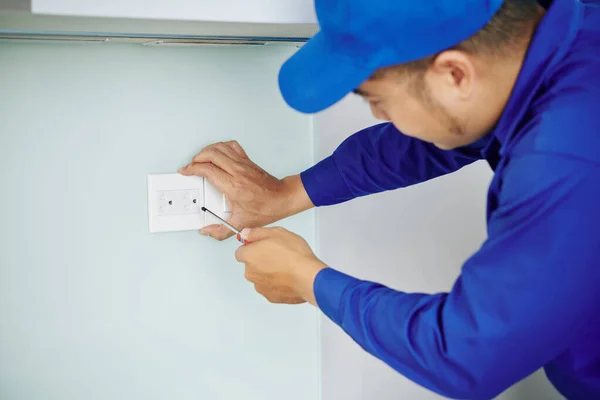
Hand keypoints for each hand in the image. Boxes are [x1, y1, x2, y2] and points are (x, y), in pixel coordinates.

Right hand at [179, 141, 312, 239]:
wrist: (282, 199)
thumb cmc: (266, 208)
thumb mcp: (241, 224)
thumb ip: (221, 231)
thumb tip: (207, 231)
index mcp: (233, 186)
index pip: (208, 170)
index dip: (193, 169)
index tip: (186, 172)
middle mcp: (238, 171)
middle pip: (211, 154)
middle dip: (197, 158)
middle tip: (191, 166)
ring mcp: (243, 164)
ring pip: (220, 147)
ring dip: (207, 150)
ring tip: (201, 159)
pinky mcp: (247, 160)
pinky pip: (231, 146)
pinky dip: (221, 146)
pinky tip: (218, 153)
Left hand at [235, 227, 326, 304]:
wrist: (308, 277)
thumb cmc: (294, 255)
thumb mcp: (276, 232)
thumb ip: (256, 233)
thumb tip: (245, 233)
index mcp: (249, 256)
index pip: (240, 251)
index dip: (251, 247)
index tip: (261, 244)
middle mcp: (250, 273)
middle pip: (251, 265)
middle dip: (261, 260)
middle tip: (278, 253)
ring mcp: (260, 287)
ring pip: (260, 277)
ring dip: (269, 272)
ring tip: (286, 266)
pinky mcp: (271, 297)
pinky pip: (270, 287)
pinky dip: (277, 283)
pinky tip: (288, 276)